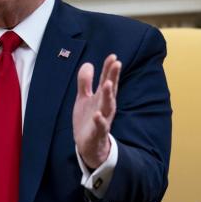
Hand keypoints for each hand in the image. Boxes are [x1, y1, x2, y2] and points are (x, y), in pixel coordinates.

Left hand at [72, 54, 120, 168]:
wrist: (88, 145)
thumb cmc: (88, 119)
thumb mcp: (84, 98)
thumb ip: (85, 82)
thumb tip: (88, 64)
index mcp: (101, 97)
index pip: (107, 80)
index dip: (109, 68)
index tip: (113, 56)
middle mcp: (105, 107)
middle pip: (110, 90)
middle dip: (113, 77)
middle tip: (117, 63)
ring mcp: (103, 119)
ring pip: (108, 106)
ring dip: (108, 95)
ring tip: (107, 83)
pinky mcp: (98, 133)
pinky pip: (100, 127)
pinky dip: (100, 121)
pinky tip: (98, 114)